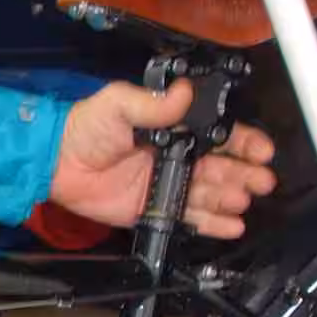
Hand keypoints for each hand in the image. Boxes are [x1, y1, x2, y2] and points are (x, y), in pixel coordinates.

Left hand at [48, 80, 276, 239]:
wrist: (56, 163)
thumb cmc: (85, 128)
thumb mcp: (119, 105)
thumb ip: (153, 103)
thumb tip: (183, 92)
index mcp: (174, 128)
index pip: (218, 135)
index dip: (243, 143)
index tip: (261, 150)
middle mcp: (176, 156)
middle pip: (222, 166)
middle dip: (245, 173)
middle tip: (261, 180)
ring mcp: (167, 184)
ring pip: (210, 192)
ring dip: (231, 196)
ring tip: (243, 199)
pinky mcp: (154, 209)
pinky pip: (189, 218)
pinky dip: (213, 223)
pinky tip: (231, 225)